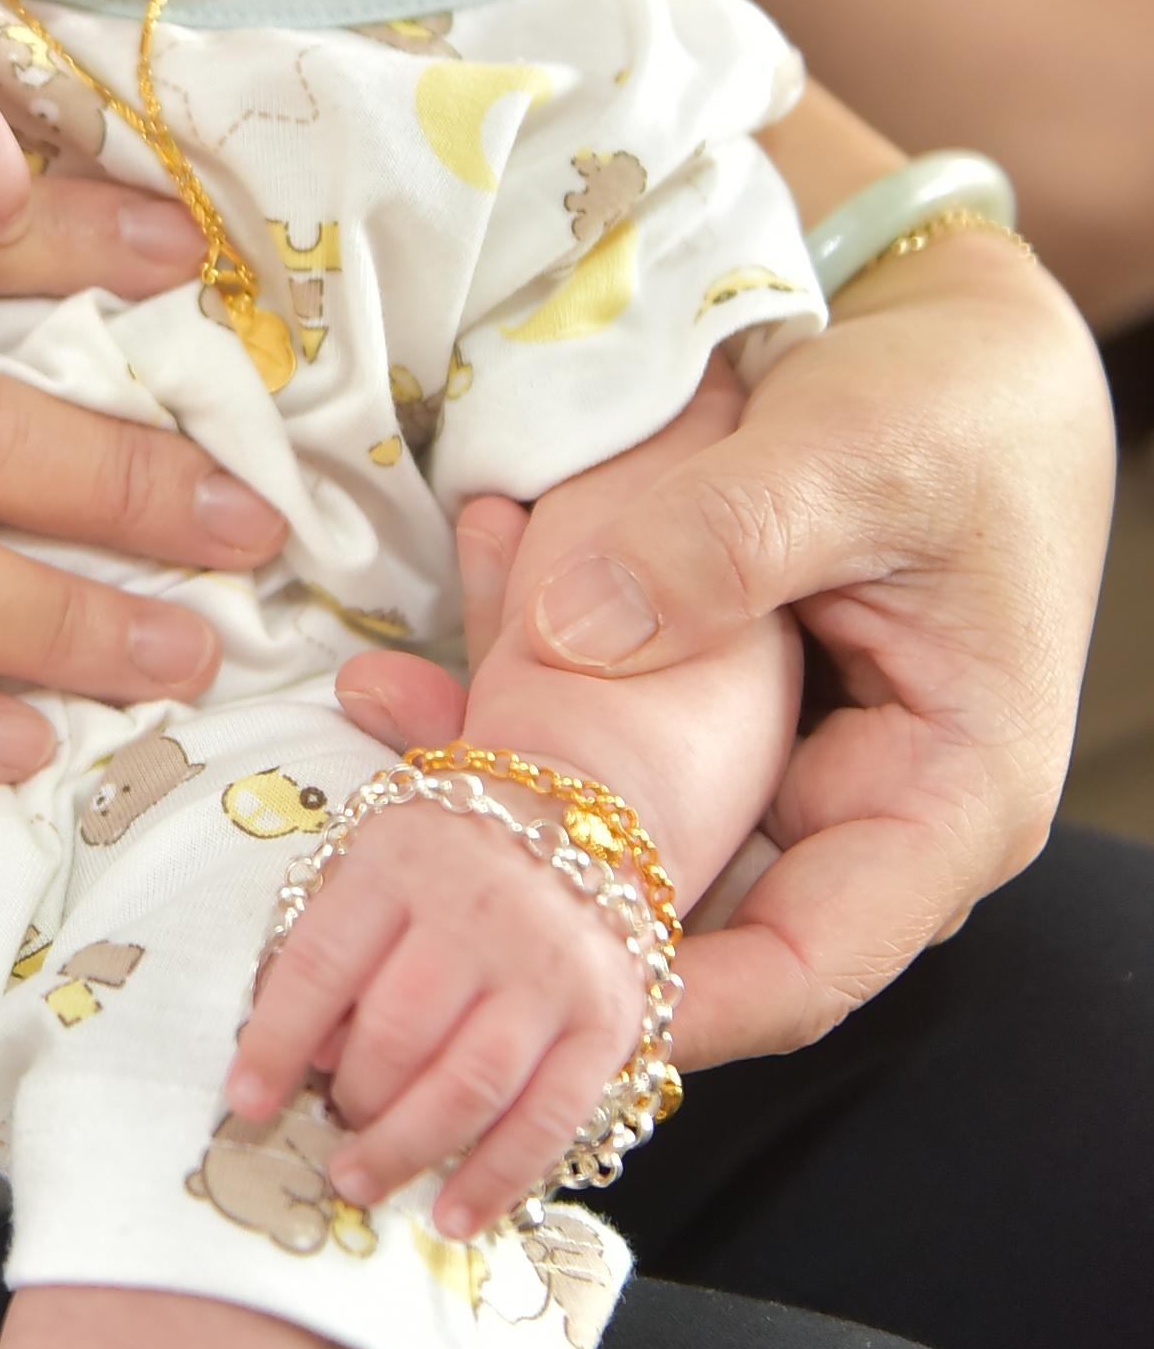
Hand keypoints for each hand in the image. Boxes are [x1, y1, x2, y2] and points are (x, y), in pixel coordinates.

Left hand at [227, 797, 643, 1233]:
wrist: (580, 824)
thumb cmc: (446, 861)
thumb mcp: (373, 864)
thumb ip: (333, 944)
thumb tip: (311, 1058)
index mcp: (401, 863)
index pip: (322, 964)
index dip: (276, 1041)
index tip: (244, 1100)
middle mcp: (482, 914)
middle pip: (398, 1032)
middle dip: (353, 1099)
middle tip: (334, 1128)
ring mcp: (549, 972)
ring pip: (469, 1083)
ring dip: (406, 1148)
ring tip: (360, 1180)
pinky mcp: (604, 1023)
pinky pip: (548, 1117)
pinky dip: (498, 1177)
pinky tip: (454, 1216)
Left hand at [332, 236, 1113, 1068]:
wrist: (963, 343)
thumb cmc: (955, 407)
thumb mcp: (852, 455)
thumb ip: (726, 540)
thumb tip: (571, 635)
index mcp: (949, 802)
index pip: (805, 970)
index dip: (664, 1005)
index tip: (529, 997)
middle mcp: (868, 814)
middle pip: (697, 916)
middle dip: (550, 893)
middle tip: (406, 860)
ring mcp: (792, 770)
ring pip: (636, 828)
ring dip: (513, 782)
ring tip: (385, 711)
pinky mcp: (727, 717)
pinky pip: (613, 743)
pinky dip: (524, 697)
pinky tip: (421, 659)